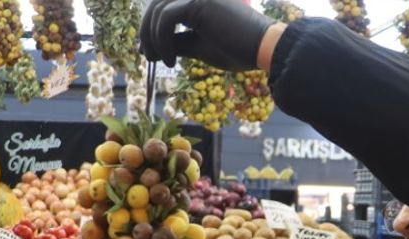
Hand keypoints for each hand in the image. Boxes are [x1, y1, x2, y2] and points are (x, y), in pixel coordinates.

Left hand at [139, 0, 272, 69]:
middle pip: (155, 4)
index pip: (162, 6)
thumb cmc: (236, 49)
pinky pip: (166, 18)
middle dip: (146, 32)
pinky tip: (171, 60)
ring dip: (153, 40)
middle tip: (147, 56)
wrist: (262, 49)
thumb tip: (149, 49)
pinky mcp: (198, 2)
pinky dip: (162, 41)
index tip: (148, 51)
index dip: (149, 26)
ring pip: (158, 11)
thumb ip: (176, 43)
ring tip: (164, 62)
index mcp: (196, 1)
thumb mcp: (198, 47)